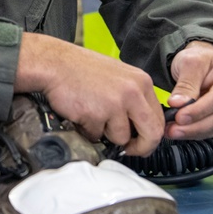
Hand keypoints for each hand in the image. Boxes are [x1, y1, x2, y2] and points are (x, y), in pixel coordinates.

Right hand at [15, 33, 164, 156]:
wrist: (53, 63)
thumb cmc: (80, 69)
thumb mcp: (118, 76)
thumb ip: (133, 98)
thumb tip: (141, 124)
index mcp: (141, 82)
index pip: (159, 119)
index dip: (151, 136)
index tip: (142, 142)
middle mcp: (132, 92)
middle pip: (151, 134)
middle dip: (140, 147)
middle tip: (129, 150)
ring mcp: (114, 104)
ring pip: (120, 138)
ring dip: (105, 133)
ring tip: (92, 115)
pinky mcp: (95, 114)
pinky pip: (96, 135)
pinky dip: (87, 130)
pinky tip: (81, 112)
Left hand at [165, 41, 212, 138]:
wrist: (207, 63)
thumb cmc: (201, 60)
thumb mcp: (191, 62)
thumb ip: (186, 83)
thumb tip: (177, 104)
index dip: (198, 111)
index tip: (179, 117)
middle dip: (194, 126)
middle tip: (171, 129)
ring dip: (194, 132)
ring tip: (172, 132)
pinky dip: (198, 133)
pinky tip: (182, 132)